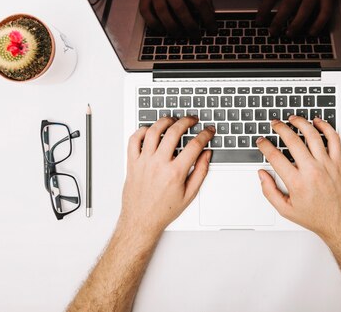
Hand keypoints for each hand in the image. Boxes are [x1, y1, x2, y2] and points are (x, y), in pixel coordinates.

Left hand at [117, 116, 214, 238]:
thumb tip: (206, 155)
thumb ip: (201, 172)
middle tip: (192, 120)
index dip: (205, 134)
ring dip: (165, 121)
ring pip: (153, 131)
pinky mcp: (132, 163)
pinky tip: (150, 130)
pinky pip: (134, 140)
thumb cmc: (163, 210)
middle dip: (186, 121)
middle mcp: (158, 164)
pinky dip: (141, 131)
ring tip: (172, 120)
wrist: (141, 220)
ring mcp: (143, 162)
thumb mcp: (189, 194)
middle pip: (174, 132)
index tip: (208, 131)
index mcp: (175, 173)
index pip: (194, 145)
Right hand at [138, 0, 216, 36]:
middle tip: (196, 36)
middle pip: (181, 9)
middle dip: (190, 26)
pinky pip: (146, 12)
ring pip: (163, 12)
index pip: (200, 2)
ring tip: (179, 35)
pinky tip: (162, 30)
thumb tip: (211, 13)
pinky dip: (154, 24)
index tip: (212, 29)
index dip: (208, 18)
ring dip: (172, 27)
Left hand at [255, 0, 337, 36]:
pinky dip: (318, 24)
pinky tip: (311, 32)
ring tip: (289, 33)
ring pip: (305, 9)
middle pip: (288, 4)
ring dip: (296, 24)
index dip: (264, 9)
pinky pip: (324, 12)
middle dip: (278, 20)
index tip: (259, 20)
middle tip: (272, 31)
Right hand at [256, 116, 340, 241]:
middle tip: (275, 124)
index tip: (261, 141)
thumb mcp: (285, 210)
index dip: (264, 145)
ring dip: (301, 123)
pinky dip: (326, 127)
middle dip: (280, 128)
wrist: (340, 224)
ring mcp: (327, 165)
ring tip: (293, 119)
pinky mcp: (338, 164)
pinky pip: (334, 140)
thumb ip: (269, 192)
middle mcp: (312, 171)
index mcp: (297, 182)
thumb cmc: (316, 217)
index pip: (275, 156)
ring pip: (313, 135)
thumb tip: (262, 175)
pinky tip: (318, 122)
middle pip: (292, 140)